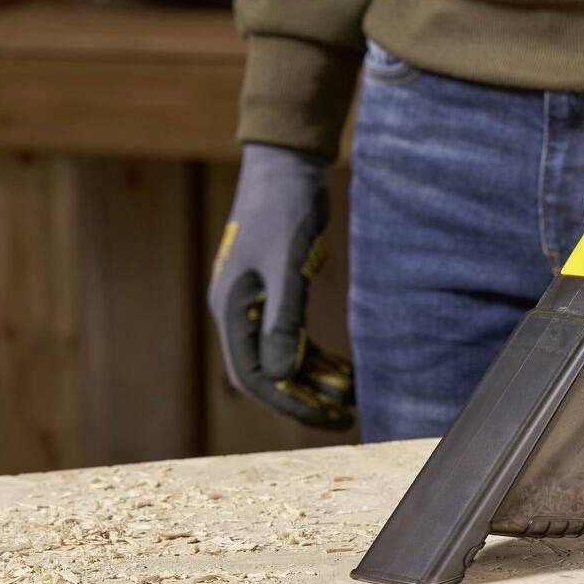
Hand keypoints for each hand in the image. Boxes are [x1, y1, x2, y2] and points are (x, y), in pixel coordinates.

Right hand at [206, 143, 354, 429]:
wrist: (286, 165)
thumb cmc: (284, 209)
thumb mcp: (287, 266)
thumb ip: (285, 321)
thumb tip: (284, 376)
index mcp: (231, 310)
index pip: (253, 376)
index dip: (288, 402)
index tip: (325, 417)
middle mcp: (238, 313)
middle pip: (267, 374)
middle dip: (303, 398)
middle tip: (345, 418)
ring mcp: (255, 304)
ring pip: (282, 359)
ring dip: (314, 381)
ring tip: (352, 398)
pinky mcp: (275, 293)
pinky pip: (293, 338)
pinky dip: (317, 358)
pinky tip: (346, 371)